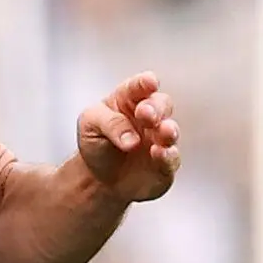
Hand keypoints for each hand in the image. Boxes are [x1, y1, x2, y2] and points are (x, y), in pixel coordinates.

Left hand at [76, 72, 180, 203]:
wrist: (97, 180)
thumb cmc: (96, 144)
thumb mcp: (90, 125)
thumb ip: (109, 123)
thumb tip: (130, 137)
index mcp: (128, 100)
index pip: (139, 86)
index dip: (146, 82)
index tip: (149, 82)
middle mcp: (148, 117)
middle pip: (161, 104)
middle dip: (156, 107)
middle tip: (145, 114)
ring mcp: (158, 140)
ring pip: (171, 130)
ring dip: (169, 130)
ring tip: (163, 131)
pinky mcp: (164, 164)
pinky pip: (172, 158)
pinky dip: (168, 155)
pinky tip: (160, 153)